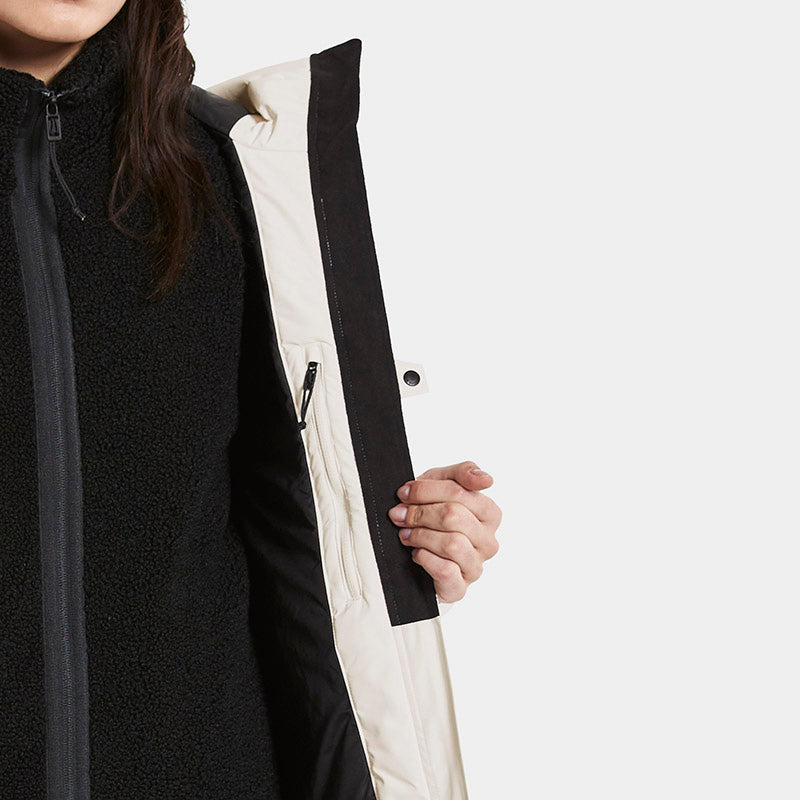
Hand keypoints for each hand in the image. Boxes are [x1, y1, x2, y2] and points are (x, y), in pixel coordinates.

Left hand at [388, 460, 501, 602]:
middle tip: (399, 514)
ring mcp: (476, 566)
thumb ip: (463, 473)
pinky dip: (425, 558)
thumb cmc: (431, 514)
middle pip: (453, 516)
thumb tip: (486, 479)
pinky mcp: (459, 589)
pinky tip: (416, 553)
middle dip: (420, 513)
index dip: (426, 491)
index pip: (459, 492)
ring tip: (406, 534)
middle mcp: (488, 541)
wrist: (413, 550)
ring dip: (421, 535)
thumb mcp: (442, 485)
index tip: (405, 493)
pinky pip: (446, 570)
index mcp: (490, 514)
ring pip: (452, 543)